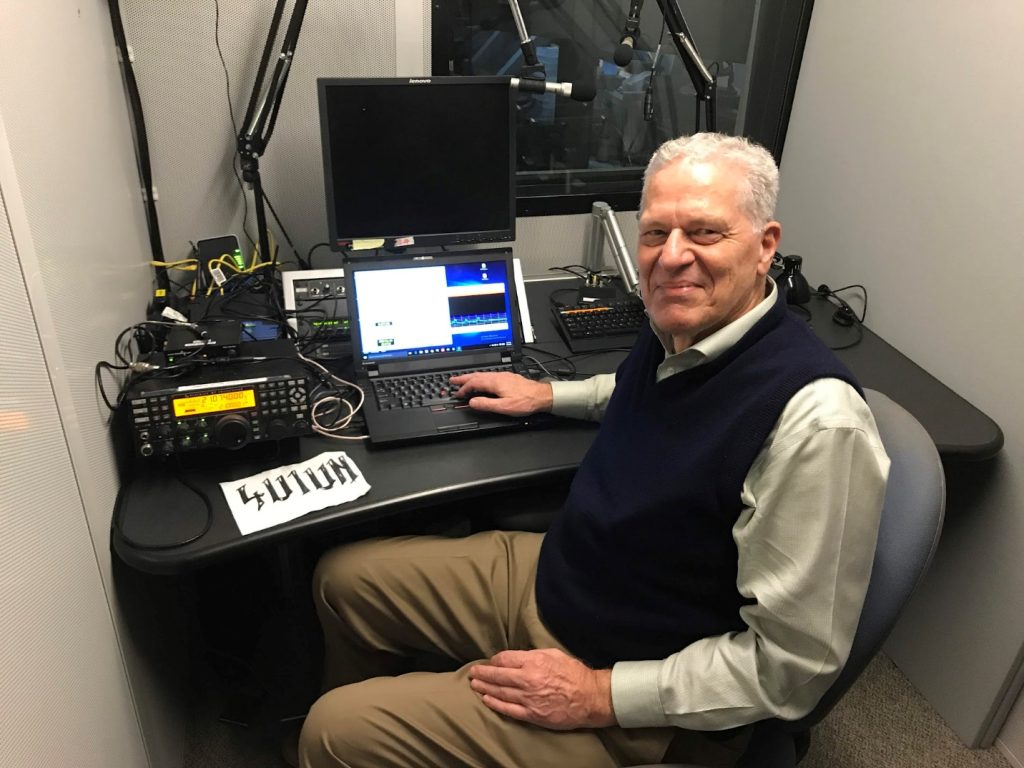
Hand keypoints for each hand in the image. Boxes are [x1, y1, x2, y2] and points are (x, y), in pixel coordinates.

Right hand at [449, 371, 552, 416]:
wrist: (541, 396)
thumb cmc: (526, 401)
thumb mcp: (504, 406)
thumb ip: (486, 404)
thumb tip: (472, 402)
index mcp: (495, 382)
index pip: (474, 383)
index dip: (464, 389)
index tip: (457, 393)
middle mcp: (498, 376)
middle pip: (477, 375)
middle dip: (464, 378)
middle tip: (453, 379)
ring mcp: (503, 376)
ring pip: (483, 374)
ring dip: (471, 377)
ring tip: (464, 379)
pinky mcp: (508, 378)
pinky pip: (489, 375)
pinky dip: (481, 378)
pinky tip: (482, 381)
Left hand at [468, 648, 615, 729]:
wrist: (590, 697)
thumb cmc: (574, 674)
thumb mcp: (554, 654)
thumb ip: (533, 655)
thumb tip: (517, 656)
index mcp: (534, 661)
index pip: (504, 659)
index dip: (494, 661)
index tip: (490, 662)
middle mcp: (528, 679)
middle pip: (497, 675)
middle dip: (482, 674)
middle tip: (473, 673)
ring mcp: (529, 698)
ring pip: (500, 692)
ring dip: (484, 688)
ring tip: (474, 685)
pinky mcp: (532, 714)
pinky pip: (508, 709)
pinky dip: (495, 704)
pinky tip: (486, 700)